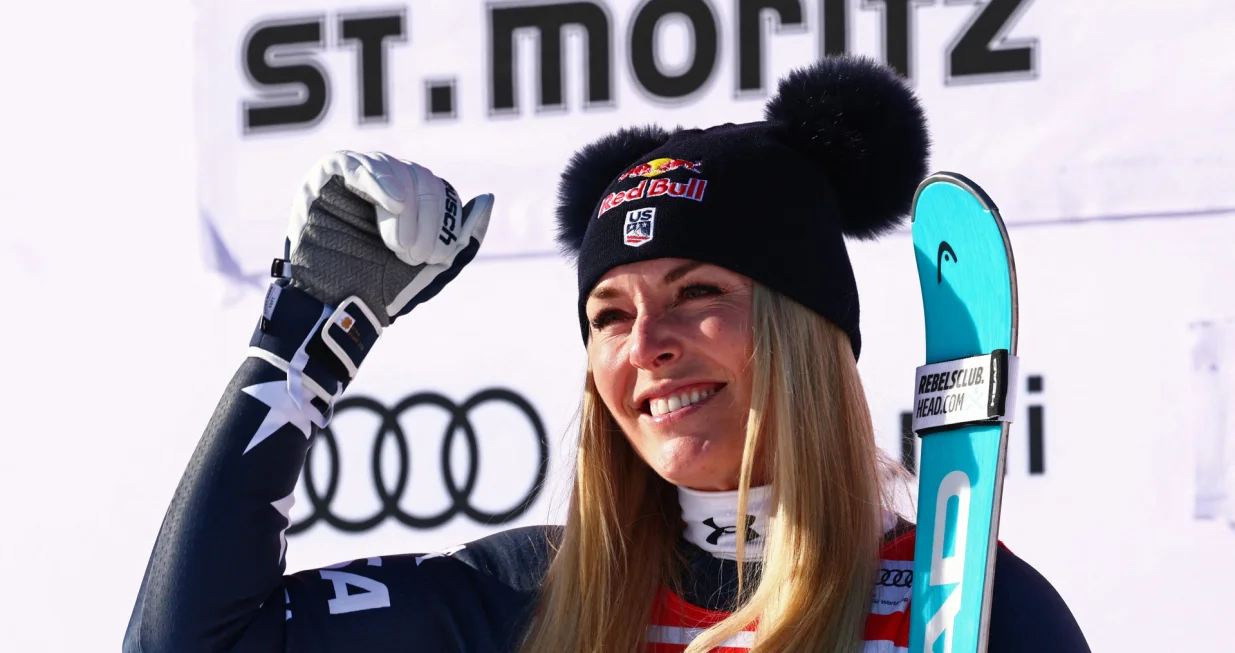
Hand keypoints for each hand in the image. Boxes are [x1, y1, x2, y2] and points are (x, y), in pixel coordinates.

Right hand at [285, 150, 492, 325]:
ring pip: (397, 172)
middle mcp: (385, 183)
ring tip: (398, 246)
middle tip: (414, 254)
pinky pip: (359, 165)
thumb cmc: (382, 289)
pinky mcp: (328, 174)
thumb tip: (488, 198)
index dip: (443, 221)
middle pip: (421, 179)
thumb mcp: (434, 265)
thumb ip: (461, 236)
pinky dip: (381, 182)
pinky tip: (393, 204)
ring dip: (405, 211)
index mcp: (410, 201)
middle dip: (426, 219)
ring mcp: (357, 175)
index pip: (439, 191)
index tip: (433, 258)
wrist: (336, 309)